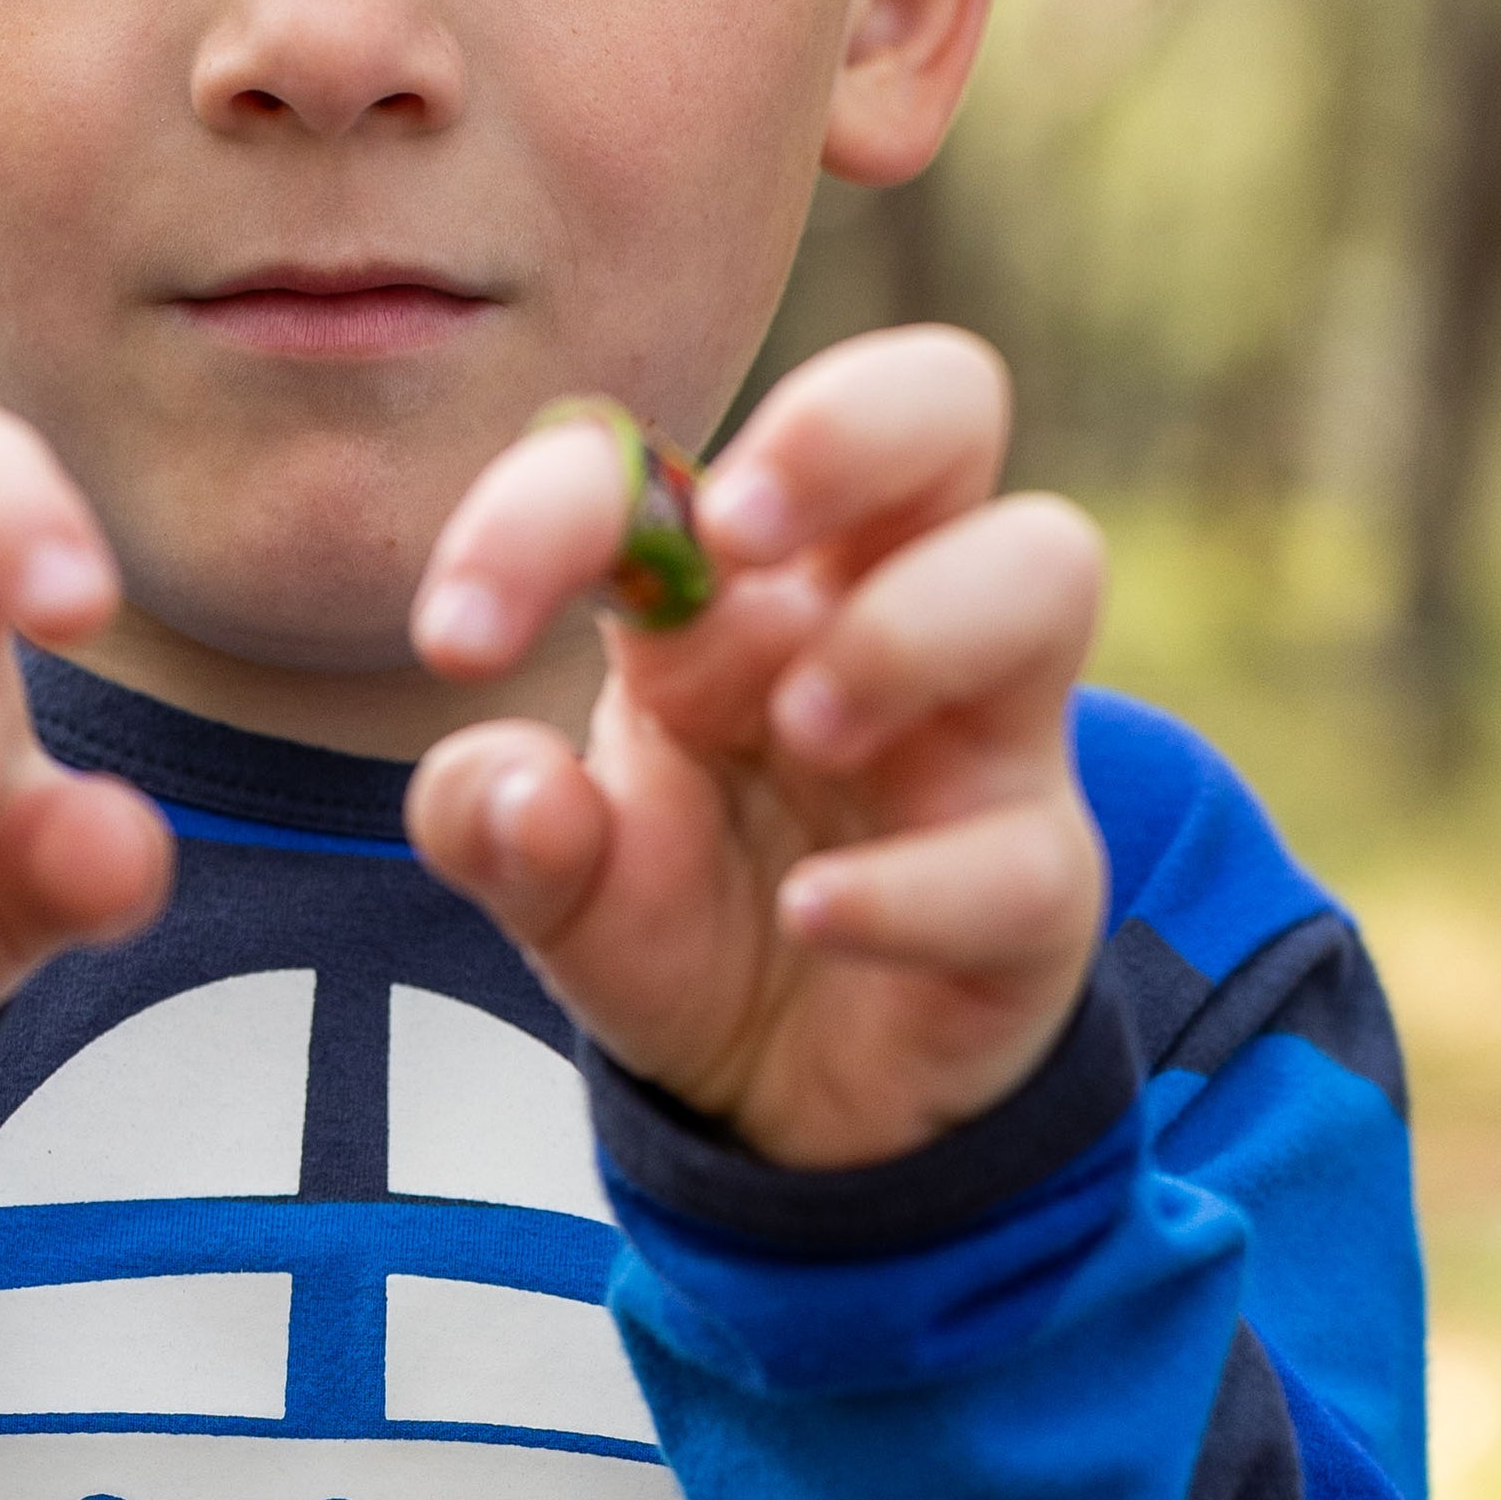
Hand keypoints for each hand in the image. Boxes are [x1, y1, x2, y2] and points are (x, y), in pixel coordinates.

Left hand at [402, 331, 1106, 1171]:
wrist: (787, 1098)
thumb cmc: (688, 918)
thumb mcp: (554, 878)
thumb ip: (492, 824)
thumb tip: (512, 785)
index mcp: (740, 592)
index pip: (664, 470)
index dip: (553, 509)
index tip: (454, 638)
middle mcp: (880, 620)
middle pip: (946, 401)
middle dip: (845, 428)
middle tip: (733, 532)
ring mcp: (982, 744)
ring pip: (1046, 567)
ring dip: (911, 628)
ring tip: (806, 727)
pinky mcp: (1037, 885)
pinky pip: (1022, 851)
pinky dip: (910, 884)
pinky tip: (810, 917)